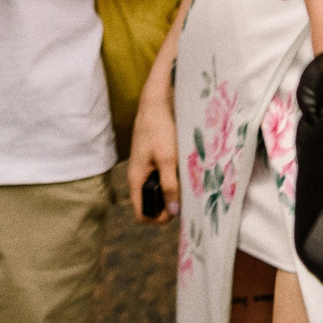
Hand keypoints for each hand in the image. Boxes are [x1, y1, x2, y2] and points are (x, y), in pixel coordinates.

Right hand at [125, 78, 179, 223]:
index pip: (141, 214)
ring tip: (186, 182)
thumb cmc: (158, 130)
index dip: (158, 218)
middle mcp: (138, 178)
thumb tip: (173, 210)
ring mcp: (145, 169)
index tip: (176, 211)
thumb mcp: (167, 158)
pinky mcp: (152, 161)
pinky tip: (184, 171)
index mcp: (136, 180)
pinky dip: (172, 179)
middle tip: (185, 196)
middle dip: (167, 205)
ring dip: (171, 191)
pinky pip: (161, 179)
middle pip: (151, 204)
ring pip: (157, 191)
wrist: (155, 104)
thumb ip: (169, 185)